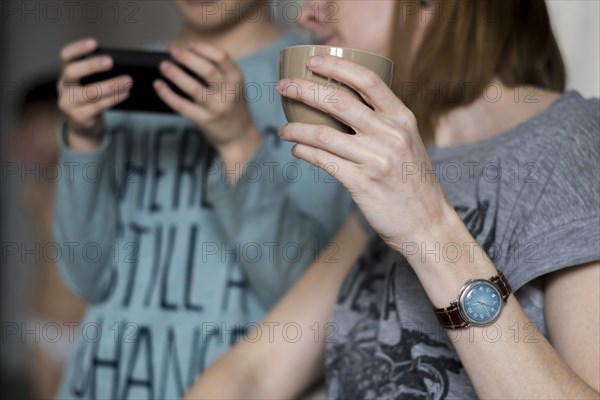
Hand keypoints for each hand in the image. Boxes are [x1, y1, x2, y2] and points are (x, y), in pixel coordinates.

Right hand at [57, 38, 132, 150]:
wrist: (83, 125)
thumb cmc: (91, 97)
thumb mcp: (89, 82)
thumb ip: (97, 73)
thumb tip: (122, 63)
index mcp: (67, 72)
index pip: (66, 56)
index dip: (77, 48)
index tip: (94, 42)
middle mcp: (64, 86)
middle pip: (72, 72)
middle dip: (91, 65)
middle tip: (110, 61)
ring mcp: (68, 103)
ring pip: (89, 92)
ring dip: (110, 85)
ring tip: (128, 80)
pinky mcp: (78, 117)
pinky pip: (97, 107)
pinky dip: (113, 99)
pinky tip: (124, 94)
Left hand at [154, 42, 259, 164]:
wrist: (239, 135)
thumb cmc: (233, 105)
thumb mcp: (235, 85)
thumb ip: (220, 70)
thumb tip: (188, 53)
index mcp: (237, 79)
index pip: (222, 57)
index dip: (203, 49)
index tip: (190, 45)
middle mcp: (228, 93)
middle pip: (207, 70)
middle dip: (188, 59)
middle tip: (174, 52)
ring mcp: (216, 108)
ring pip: (193, 88)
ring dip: (175, 74)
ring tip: (164, 66)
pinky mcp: (204, 120)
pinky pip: (182, 106)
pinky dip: (167, 94)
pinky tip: (159, 85)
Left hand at [277, 55, 456, 252]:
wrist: (426, 223)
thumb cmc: (412, 182)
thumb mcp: (408, 142)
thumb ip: (383, 123)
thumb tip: (343, 106)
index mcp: (402, 119)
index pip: (368, 81)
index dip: (338, 67)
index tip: (314, 62)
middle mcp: (390, 135)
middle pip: (339, 101)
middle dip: (304, 90)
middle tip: (283, 87)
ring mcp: (376, 159)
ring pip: (324, 134)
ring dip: (297, 129)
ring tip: (284, 129)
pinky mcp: (362, 183)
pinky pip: (324, 160)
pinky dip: (305, 152)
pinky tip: (297, 149)